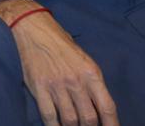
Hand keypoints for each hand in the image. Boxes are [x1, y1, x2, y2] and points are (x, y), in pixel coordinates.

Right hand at [0, 0, 118, 125]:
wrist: (32, 28)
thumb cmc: (59, 42)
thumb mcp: (83, 58)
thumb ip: (91, 81)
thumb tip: (97, 106)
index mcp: (91, 73)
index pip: (107, 107)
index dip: (112, 125)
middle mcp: (76, 81)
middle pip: (89, 118)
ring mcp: (56, 86)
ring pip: (70, 120)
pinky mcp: (39, 88)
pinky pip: (49, 116)